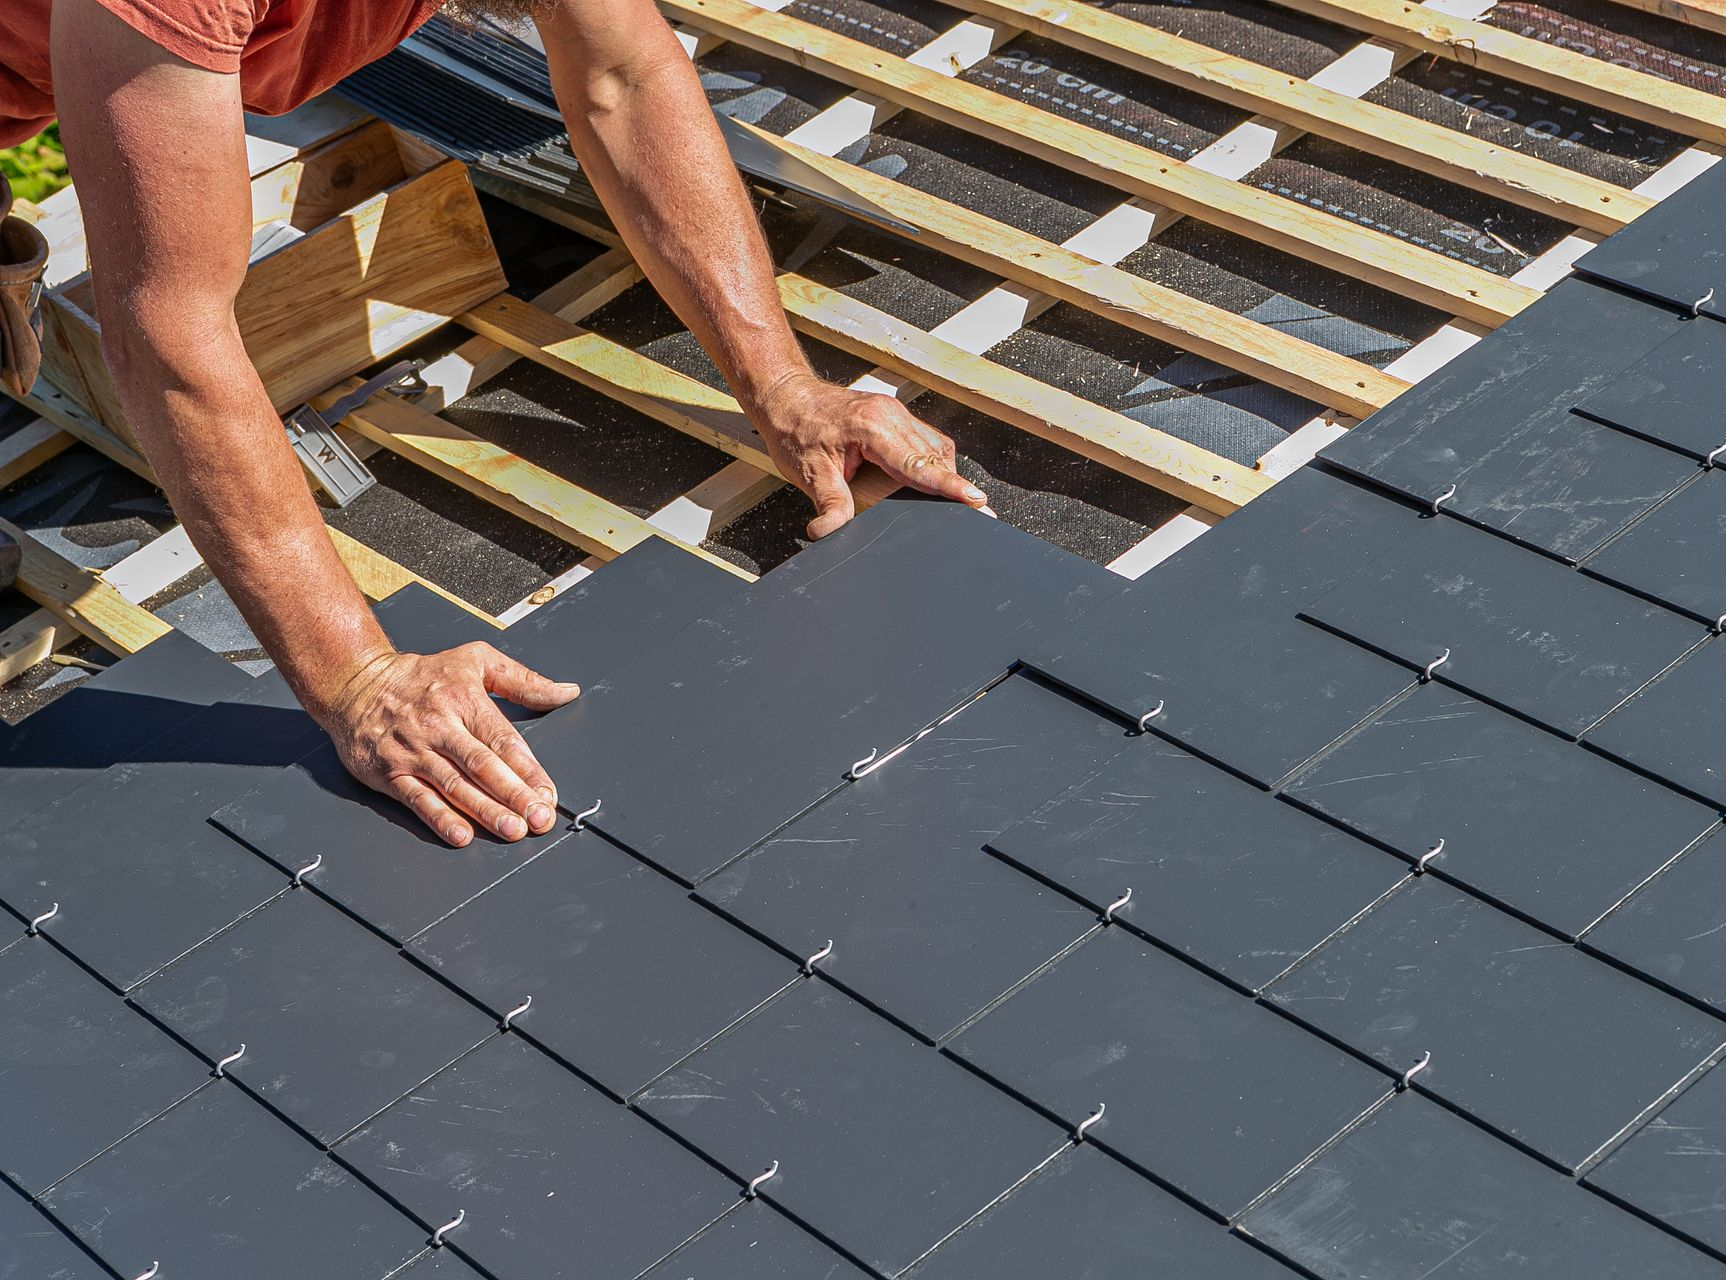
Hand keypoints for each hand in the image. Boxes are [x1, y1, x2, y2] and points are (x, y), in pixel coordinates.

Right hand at [317, 643, 580, 846]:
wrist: (354, 683)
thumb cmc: (420, 675)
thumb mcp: (475, 660)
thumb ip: (523, 680)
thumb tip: (566, 691)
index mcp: (465, 699)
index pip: (503, 740)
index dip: (528, 770)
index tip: (548, 793)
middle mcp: (440, 727)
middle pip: (483, 766)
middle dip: (514, 795)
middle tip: (538, 818)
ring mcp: (414, 752)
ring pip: (455, 786)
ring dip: (485, 811)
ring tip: (512, 830)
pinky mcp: (390, 773)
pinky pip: (418, 799)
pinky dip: (440, 819)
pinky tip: (461, 835)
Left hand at [754, 371, 989, 538]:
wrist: (785, 397)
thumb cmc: (795, 428)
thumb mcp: (808, 473)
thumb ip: (829, 504)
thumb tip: (830, 533)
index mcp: (873, 427)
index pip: (919, 464)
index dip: (950, 485)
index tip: (976, 500)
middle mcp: (891, 415)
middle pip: (934, 456)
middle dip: (955, 485)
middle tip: (977, 511)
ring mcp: (895, 413)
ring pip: (934, 448)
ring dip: (942, 475)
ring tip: (956, 501)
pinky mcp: (895, 417)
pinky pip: (925, 441)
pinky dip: (931, 463)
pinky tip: (930, 482)